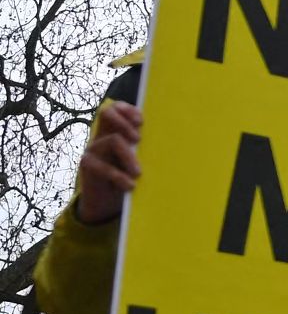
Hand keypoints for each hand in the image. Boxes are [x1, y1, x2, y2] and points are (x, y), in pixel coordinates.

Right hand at [71, 101, 140, 224]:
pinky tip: (129, 186)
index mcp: (115, 132)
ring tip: (138, 173)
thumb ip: (146, 150)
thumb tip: (175, 142)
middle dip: (125, 122)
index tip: (142, 122)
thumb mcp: (139, 162)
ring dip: (129, 156)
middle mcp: (102, 136)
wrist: (106, 205)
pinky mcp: (86, 165)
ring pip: (113, 140)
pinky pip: (102, 165)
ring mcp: (92, 149)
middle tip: (138, 140)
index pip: (116, 109)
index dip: (128, 109)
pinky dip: (118, 176)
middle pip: (106, 113)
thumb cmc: (129, 180)